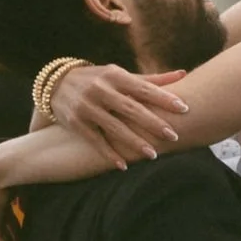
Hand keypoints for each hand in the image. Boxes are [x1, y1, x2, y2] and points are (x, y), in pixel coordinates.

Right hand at [49, 62, 186, 163]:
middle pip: (131, 108)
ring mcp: (86, 107)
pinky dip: (109, 154)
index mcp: (114, 75)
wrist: (56, 84)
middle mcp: (100, 89)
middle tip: (174, 136)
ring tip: (153, 155)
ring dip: (134, 142)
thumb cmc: (99, 80)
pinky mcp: (75, 123)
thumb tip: (183, 74)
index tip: (184, 107)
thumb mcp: (120, 75)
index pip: (143, 88)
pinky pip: (95, 141)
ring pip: (114, 127)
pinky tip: (124, 166)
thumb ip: (151, 79)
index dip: (163, 98)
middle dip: (153, 123)